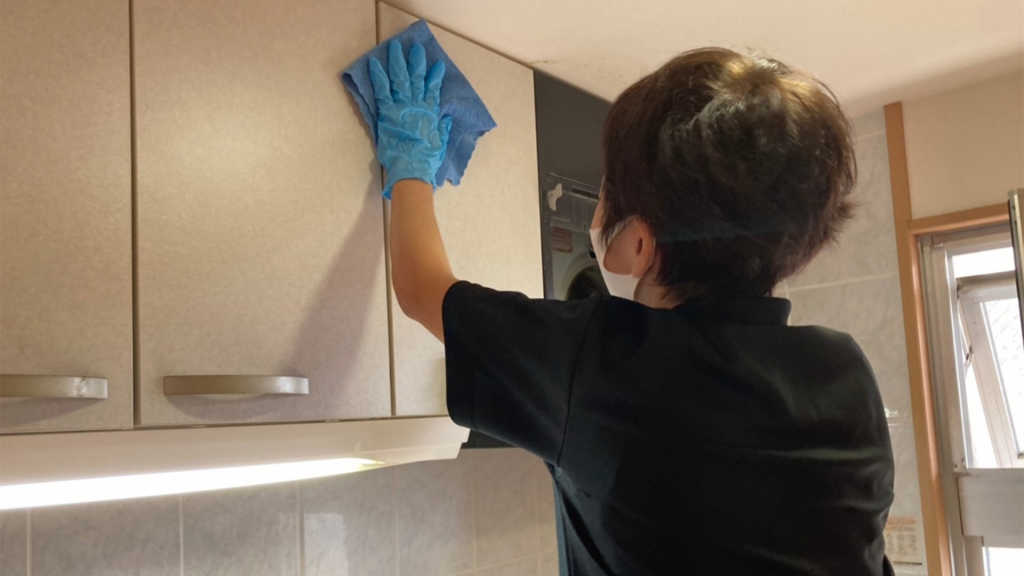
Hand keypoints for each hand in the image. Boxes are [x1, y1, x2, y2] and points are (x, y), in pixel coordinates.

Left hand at [370, 41, 452, 198]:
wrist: (413, 169)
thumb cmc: (427, 160)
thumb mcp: (440, 143)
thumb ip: (443, 128)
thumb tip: (446, 118)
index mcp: (430, 114)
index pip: (433, 90)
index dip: (435, 77)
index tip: (438, 64)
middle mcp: (417, 106)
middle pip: (416, 79)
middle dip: (416, 62)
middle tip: (415, 48)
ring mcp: (402, 107)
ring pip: (400, 79)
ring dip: (397, 62)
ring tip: (395, 48)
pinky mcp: (388, 112)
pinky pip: (382, 90)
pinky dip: (378, 76)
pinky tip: (374, 63)